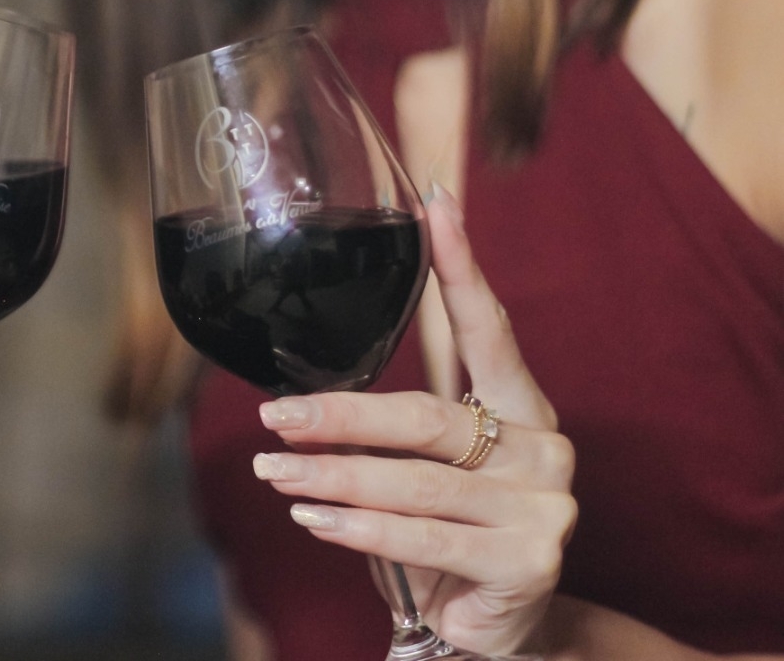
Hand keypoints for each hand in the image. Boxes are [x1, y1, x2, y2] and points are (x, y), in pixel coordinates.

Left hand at [251, 187, 576, 655]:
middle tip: (277, 414)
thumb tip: (302, 392)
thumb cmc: (450, 533)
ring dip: (333, 476)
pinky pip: (425, 537)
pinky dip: (358, 528)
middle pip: (428, 417)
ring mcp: (544, 506)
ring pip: (417, 482)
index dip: (461, 266)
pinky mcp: (530, 562)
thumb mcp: (427, 470)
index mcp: (522, 408)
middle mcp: (544, 448)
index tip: (435, 202)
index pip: (488, 329)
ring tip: (275, 469)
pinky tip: (314, 519)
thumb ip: (395, 427)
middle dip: (341, 415)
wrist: (496, 630)